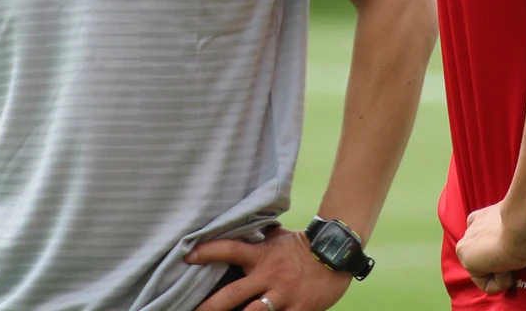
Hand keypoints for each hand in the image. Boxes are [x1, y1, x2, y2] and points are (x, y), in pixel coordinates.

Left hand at [188, 226, 352, 310]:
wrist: (337, 254)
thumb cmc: (304, 245)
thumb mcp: (280, 237)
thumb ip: (260, 236)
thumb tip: (244, 222)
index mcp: (262, 256)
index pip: (230, 249)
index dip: (207, 251)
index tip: (188, 255)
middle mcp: (269, 277)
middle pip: (232, 294)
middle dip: (210, 306)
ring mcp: (283, 296)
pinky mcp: (299, 310)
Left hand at [455, 187, 525, 295]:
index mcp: (492, 216)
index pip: (488, 234)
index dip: (505, 248)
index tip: (522, 248)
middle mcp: (476, 226)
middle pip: (485, 254)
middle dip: (504, 262)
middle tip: (521, 257)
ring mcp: (470, 240)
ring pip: (484, 269)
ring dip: (503, 271)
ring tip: (517, 260)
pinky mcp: (467, 255)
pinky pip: (483, 281)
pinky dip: (498, 281)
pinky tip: (509, 267)